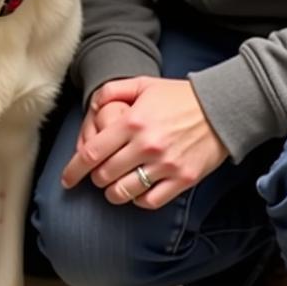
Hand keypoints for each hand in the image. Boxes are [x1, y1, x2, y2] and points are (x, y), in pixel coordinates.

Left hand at [62, 77, 228, 208]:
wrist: (221, 109)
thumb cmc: (178, 96)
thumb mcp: (142, 84)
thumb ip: (112, 91)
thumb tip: (92, 106)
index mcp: (132, 122)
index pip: (92, 153)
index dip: (74, 169)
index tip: (66, 179)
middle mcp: (146, 146)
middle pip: (105, 175)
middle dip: (95, 178)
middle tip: (98, 174)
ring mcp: (165, 165)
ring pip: (125, 192)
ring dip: (113, 193)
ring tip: (114, 186)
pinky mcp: (183, 180)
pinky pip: (150, 201)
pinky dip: (138, 201)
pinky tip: (137, 191)